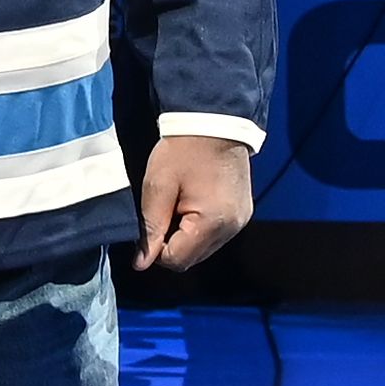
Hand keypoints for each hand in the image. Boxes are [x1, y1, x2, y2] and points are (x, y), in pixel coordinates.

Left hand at [134, 132, 252, 272]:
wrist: (215, 121)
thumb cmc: (183, 150)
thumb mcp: (157, 187)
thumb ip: (150, 228)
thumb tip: (141, 264)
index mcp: (211, 223)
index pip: (176, 260)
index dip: (156, 248)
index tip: (150, 223)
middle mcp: (231, 229)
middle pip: (192, 258)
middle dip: (172, 243)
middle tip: (164, 211)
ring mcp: (240, 222)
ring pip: (203, 249)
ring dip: (186, 237)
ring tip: (179, 205)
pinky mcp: (242, 213)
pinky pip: (216, 235)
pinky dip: (200, 228)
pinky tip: (193, 204)